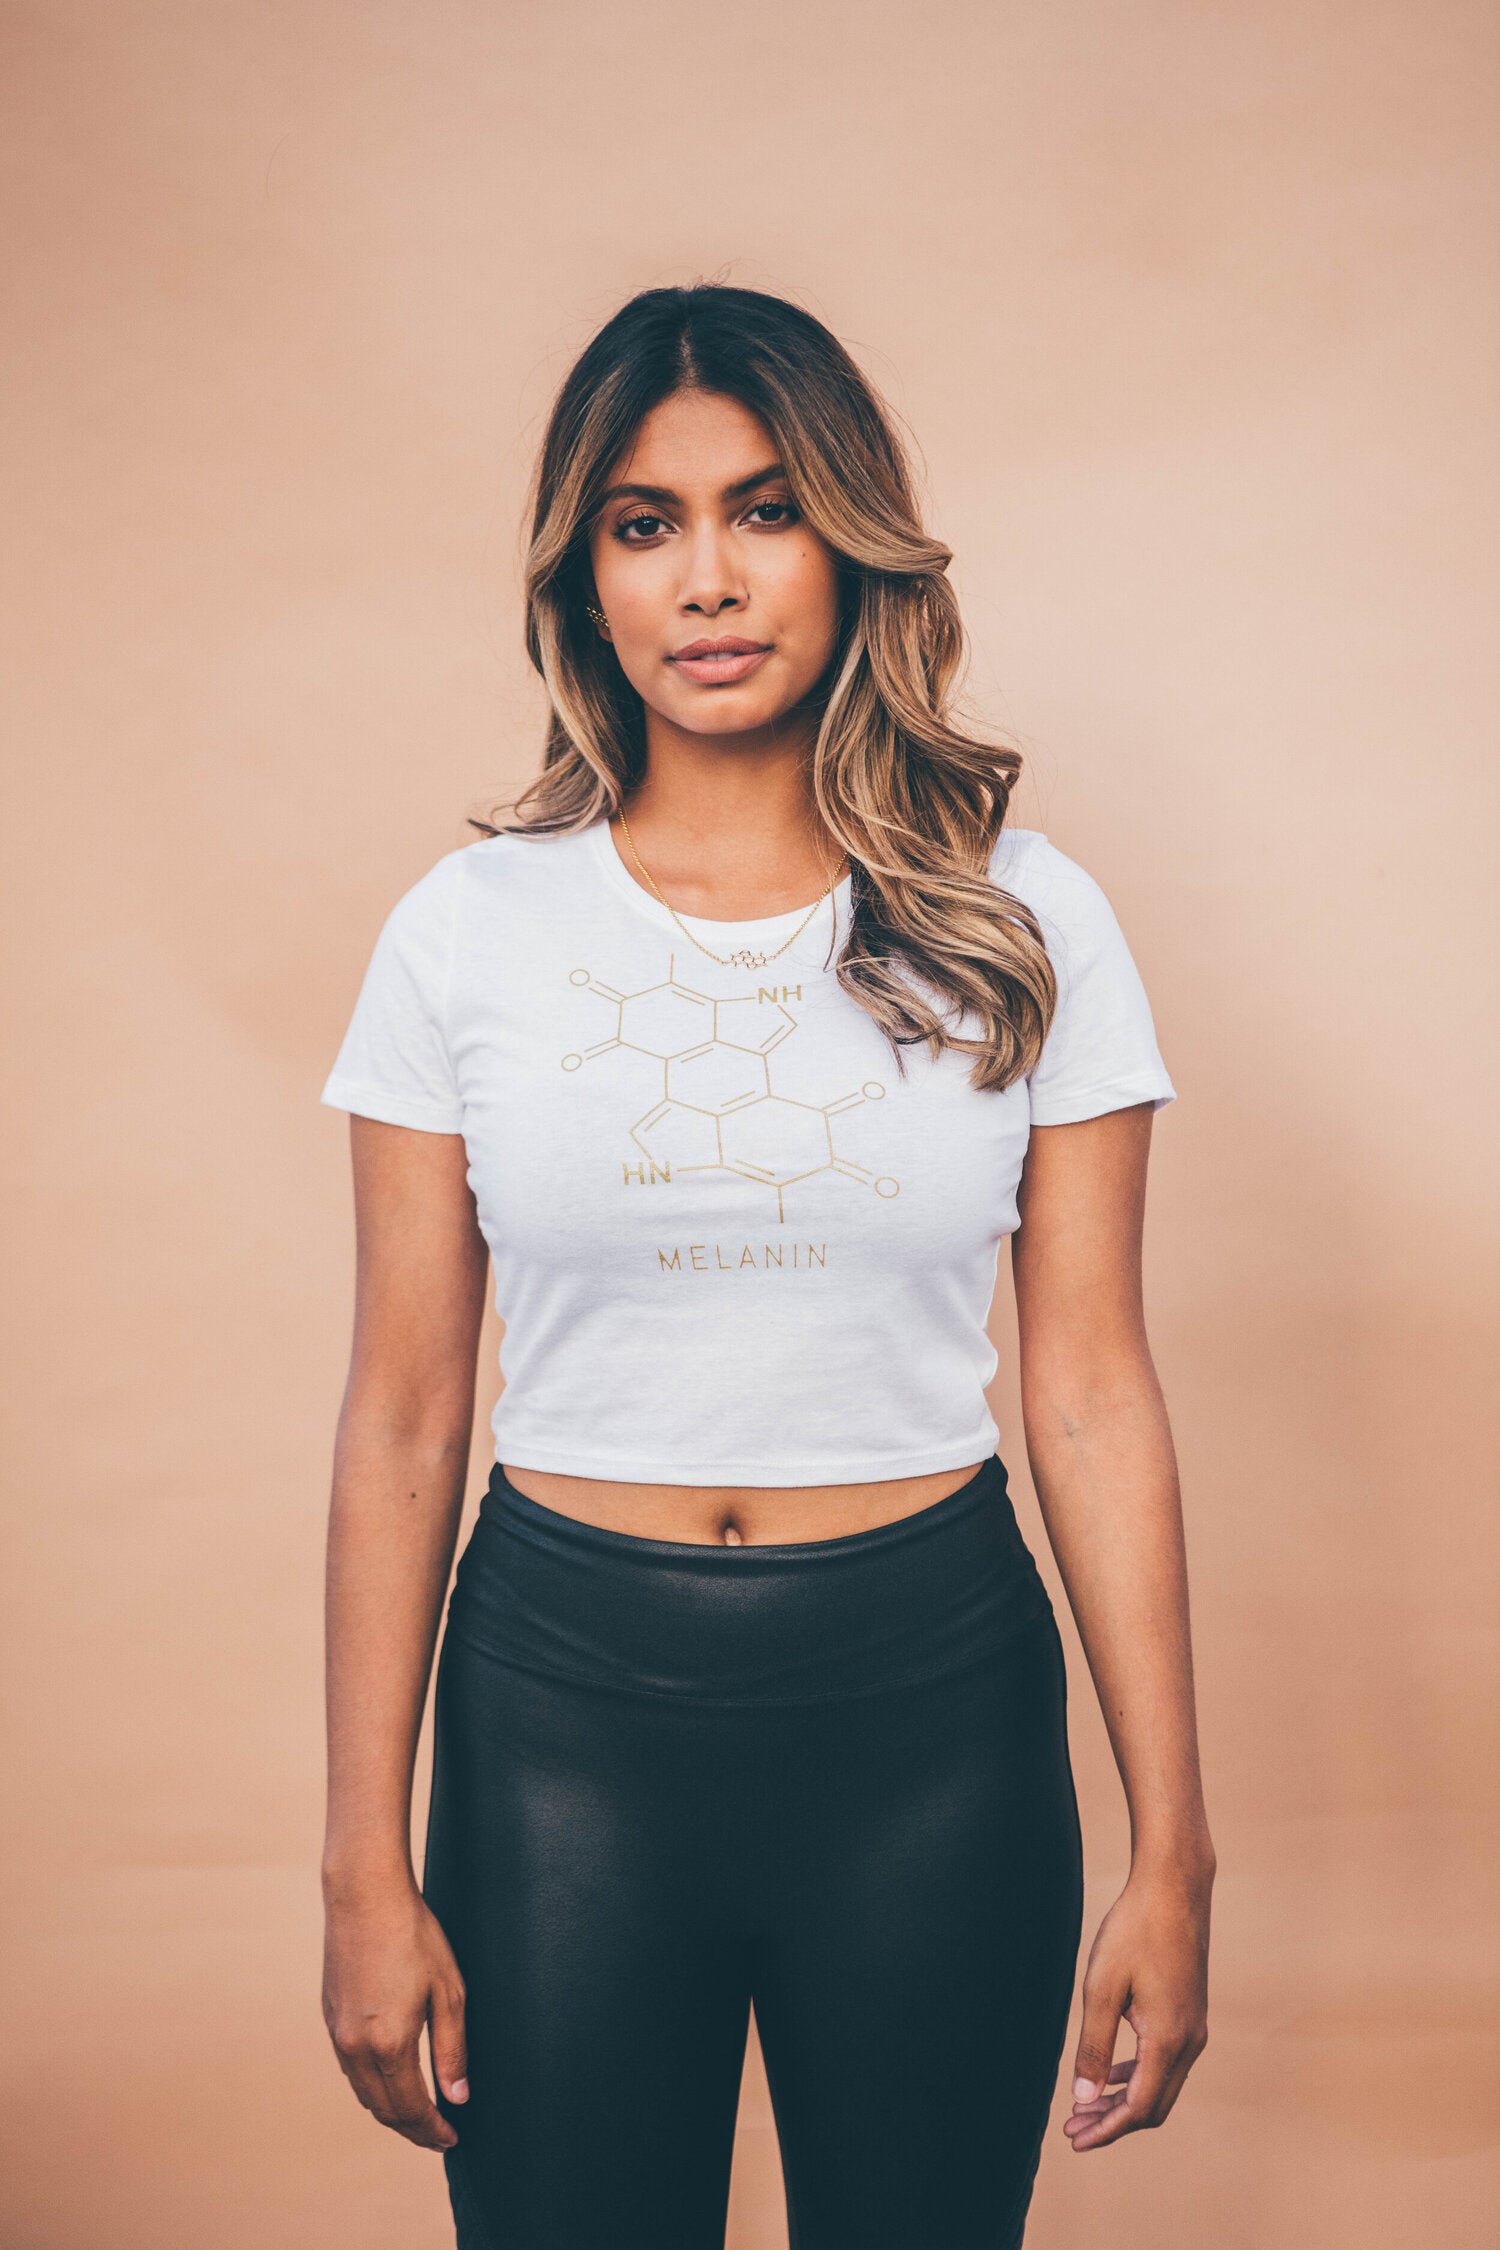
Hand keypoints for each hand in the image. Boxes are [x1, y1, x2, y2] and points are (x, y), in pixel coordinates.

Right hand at [322, 1878, 468, 2150]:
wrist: (364, 1896)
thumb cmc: (414, 1936)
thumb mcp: (448, 1990)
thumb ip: (453, 2049)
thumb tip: (457, 2097)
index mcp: (389, 2044)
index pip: (411, 2108)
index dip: (432, 2130)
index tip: (452, 2138)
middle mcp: (356, 2048)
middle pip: (384, 2110)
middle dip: (412, 2129)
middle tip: (438, 2135)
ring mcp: (338, 2034)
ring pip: (363, 2093)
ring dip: (390, 2111)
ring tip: (418, 2114)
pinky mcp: (329, 2018)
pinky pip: (350, 2070)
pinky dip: (371, 2087)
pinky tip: (390, 2080)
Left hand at [1063, 1858, 1212, 2151]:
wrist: (1175, 1888)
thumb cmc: (1134, 1930)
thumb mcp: (1102, 1987)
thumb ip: (1094, 2046)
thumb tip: (1085, 2098)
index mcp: (1167, 2039)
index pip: (1139, 2107)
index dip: (1106, 2130)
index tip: (1075, 2140)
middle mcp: (1189, 2041)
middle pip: (1154, 2106)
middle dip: (1114, 2123)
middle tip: (1074, 2129)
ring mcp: (1195, 2027)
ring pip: (1162, 2085)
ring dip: (1126, 2101)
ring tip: (1087, 2107)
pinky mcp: (1191, 2013)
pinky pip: (1167, 2063)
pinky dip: (1139, 2076)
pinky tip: (1114, 2073)